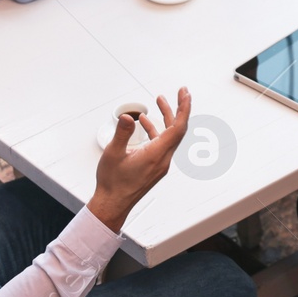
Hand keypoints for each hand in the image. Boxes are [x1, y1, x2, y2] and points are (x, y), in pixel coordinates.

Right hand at [88, 90, 190, 231]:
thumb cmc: (112, 182)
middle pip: (177, 129)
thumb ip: (122, 133)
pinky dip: (156, 130)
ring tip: (159, 100)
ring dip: (166, 118)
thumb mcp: (113, 154)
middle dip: (179, 108)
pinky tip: (143, 122)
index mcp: (156, 154)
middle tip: (181, 91)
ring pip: (169, 136)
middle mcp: (163, 159)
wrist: (113, 204)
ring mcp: (160, 164)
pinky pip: (161, 143)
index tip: (185, 93)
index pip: (178, 128)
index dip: (183, 109)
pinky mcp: (155, 166)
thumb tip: (127, 116)